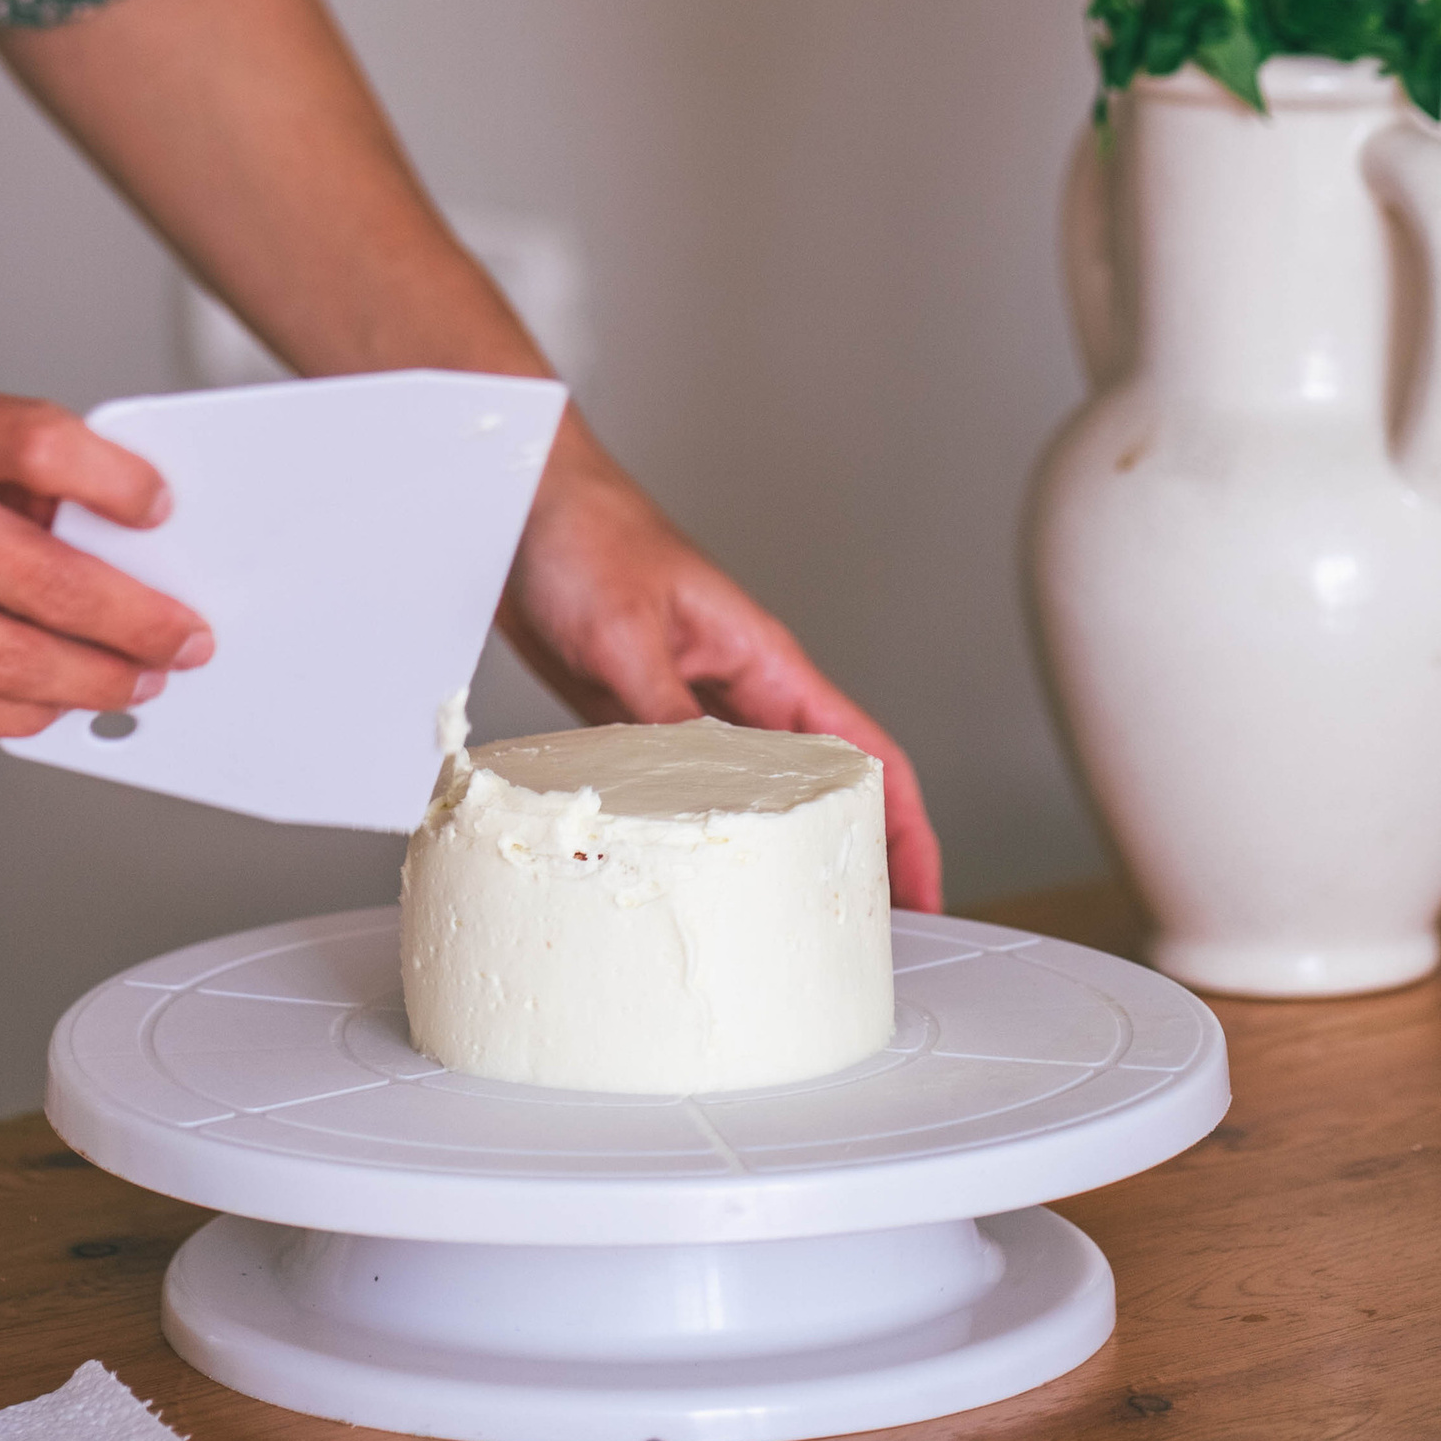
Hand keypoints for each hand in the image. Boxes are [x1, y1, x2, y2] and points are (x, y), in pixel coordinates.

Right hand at [0, 359, 215, 738]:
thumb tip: (86, 518)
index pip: (42, 443)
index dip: (116, 483)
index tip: (160, 511)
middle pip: (43, 576)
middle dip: (133, 619)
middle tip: (182, 636)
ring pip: (3, 659)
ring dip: (88, 681)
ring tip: (133, 682)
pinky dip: (9, 712)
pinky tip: (46, 707)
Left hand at [498, 421, 943, 911]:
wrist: (516, 504)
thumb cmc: (584, 529)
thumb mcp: (628, 630)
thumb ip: (663, 711)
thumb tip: (687, 798)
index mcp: (763, 659)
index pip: (865, 750)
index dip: (905, 825)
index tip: (924, 892)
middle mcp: (734, 688)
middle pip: (813, 787)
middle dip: (841, 857)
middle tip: (846, 936)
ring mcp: (683, 705)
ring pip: (740, 796)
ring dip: (757, 854)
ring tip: (763, 922)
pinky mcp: (630, 717)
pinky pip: (668, 788)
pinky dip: (673, 832)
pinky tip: (658, 869)